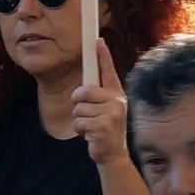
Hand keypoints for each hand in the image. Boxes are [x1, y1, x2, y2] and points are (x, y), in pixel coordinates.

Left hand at [72, 39, 129, 168]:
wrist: (113, 154)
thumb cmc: (104, 128)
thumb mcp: (104, 109)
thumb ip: (96, 96)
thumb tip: (83, 88)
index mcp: (116, 94)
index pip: (108, 70)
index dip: (102, 55)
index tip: (97, 40)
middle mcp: (117, 101)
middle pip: (83, 91)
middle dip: (77, 103)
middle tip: (87, 113)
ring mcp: (112, 113)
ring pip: (78, 108)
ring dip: (79, 120)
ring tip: (92, 126)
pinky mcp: (104, 125)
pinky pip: (79, 122)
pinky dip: (80, 130)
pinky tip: (92, 134)